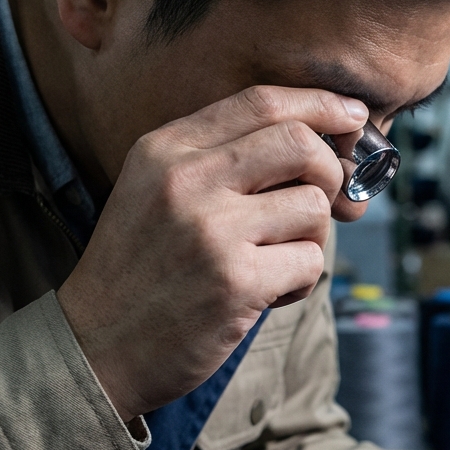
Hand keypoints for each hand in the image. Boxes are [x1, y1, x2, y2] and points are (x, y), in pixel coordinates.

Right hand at [57, 86, 369, 422]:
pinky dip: (301, 281)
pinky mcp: (236, 281)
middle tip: (321, 204)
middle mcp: (186, 180)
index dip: (320, 104)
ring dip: (309, 238)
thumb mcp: (156, 193)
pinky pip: (310, 260)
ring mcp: (211, 230)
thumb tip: (320, 146)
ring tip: (274, 263)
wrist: (95, 347)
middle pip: (300, 144)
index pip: (261, 102)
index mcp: (165, 149)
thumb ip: (222, 161)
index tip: (354, 117)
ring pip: (313, 205)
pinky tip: (268, 294)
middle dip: (330, 173)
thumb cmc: (140, 272)